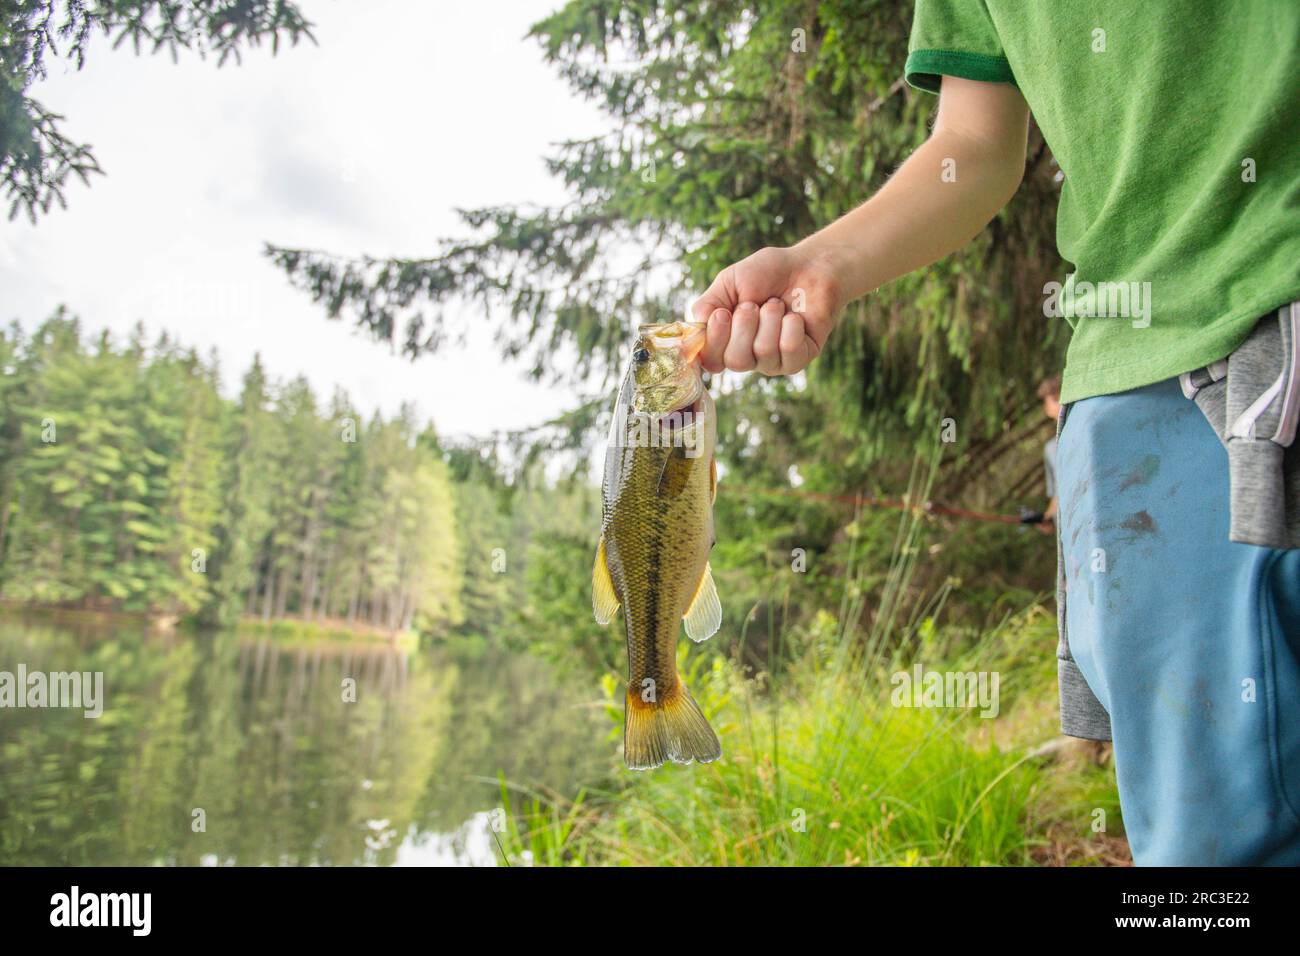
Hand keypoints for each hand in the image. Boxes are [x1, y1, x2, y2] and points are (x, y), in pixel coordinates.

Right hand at [690, 244, 847, 375]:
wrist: (808, 266)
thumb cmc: (767, 273)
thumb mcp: (728, 282)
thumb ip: (706, 306)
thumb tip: (695, 332)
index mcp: (725, 340)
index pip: (709, 359)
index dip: (714, 340)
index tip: (722, 314)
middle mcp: (747, 355)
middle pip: (735, 361)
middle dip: (744, 326)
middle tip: (753, 304)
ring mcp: (773, 361)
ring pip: (762, 352)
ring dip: (769, 319)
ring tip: (776, 304)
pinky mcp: (799, 359)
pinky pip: (789, 351)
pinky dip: (790, 326)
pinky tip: (793, 316)